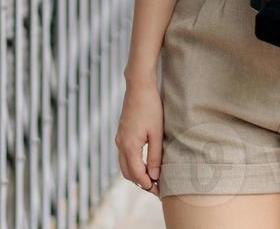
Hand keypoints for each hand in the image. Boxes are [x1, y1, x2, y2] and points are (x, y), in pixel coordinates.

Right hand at [115, 76, 163, 195]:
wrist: (138, 87)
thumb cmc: (150, 108)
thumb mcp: (157, 134)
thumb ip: (155, 157)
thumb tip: (155, 176)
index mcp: (129, 146)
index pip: (137, 174)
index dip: (148, 185)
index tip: (160, 191)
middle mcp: (120, 144)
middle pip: (128, 173)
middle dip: (141, 182)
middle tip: (157, 188)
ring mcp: (119, 139)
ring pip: (124, 166)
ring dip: (137, 174)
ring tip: (153, 177)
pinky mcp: (121, 134)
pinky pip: (124, 156)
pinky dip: (133, 164)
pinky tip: (146, 164)